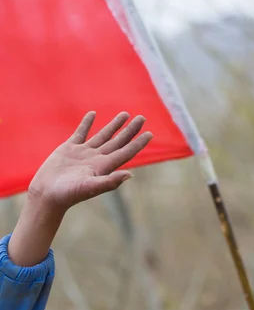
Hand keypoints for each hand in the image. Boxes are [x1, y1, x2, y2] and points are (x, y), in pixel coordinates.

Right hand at [8, 112, 151, 265]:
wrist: (46, 194)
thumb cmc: (68, 194)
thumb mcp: (89, 187)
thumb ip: (109, 181)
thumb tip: (131, 175)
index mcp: (104, 167)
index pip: (126, 152)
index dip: (138, 143)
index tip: (150, 134)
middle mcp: (96, 159)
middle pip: (118, 142)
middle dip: (130, 130)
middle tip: (142, 118)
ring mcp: (83, 153)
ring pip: (103, 136)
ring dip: (114, 125)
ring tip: (125, 114)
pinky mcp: (69, 149)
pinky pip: (81, 132)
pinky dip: (87, 123)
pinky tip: (93, 114)